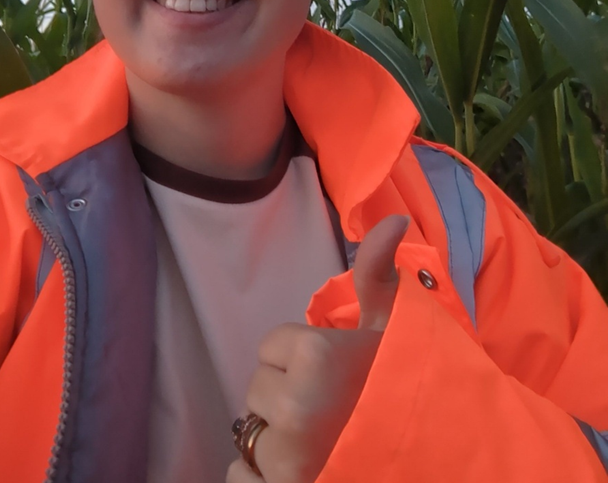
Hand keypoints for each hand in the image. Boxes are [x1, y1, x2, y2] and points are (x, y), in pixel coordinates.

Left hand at [226, 214, 408, 482]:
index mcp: (317, 357)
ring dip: (276, 438)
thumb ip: (379, 272)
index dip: (301, 357)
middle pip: (257, 390)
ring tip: (321, 442)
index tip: (336, 372)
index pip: (270, 346)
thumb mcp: (395, 325)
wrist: (438, 454)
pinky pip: (238, 480)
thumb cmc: (406, 384)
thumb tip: (393, 220)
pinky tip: (302, 471)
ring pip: (249, 434)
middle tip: (332, 409)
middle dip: (287, 396)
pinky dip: (260, 480)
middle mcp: (296, 409)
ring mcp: (288, 461)